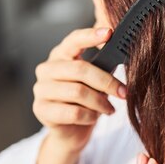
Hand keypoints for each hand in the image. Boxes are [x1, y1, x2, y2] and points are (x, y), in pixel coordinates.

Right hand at [32, 26, 126, 152]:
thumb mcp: (96, 80)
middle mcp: (46, 69)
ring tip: (109, 109)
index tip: (110, 33)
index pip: (74, 40)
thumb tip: (121, 52)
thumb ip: (104, 64)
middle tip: (124, 92)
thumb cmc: (85, 100)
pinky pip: (73, 112)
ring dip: (100, 102)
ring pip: (78, 92)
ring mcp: (41, 89)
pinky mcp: (41, 109)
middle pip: (80, 69)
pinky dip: (90, 116)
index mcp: (60, 55)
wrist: (71, 130)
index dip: (91, 36)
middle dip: (106, 81)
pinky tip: (95, 117)